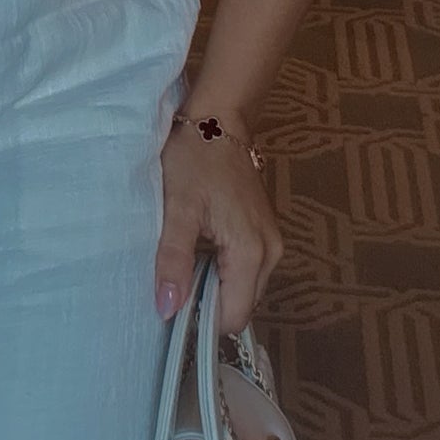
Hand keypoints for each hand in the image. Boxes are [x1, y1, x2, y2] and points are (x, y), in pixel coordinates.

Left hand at [154, 119, 282, 337]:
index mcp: (252, 252)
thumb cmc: (195, 159)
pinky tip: (200, 249)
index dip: (202, 319)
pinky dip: (222, 270)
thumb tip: (168, 309)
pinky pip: (245, 270)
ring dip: (214, 286)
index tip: (174, 303)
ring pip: (243, 289)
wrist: (218, 120)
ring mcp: (271, 243)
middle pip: (241, 306)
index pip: (233, 317)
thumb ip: (173, 260)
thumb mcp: (177, 208)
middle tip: (176, 278)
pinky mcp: (265, 233)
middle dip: (208, 303)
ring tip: (186, 261)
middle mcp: (271, 253)